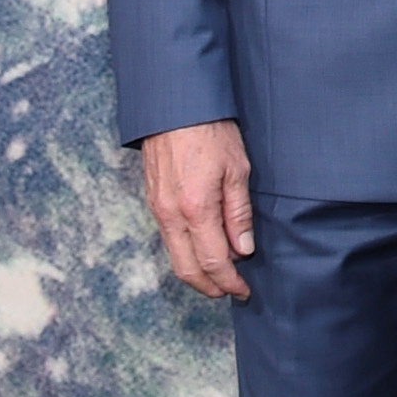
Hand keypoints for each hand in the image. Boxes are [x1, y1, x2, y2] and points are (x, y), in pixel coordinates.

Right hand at [142, 119, 259, 300]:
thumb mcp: (237, 170)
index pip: (213, 262)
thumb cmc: (210, 131)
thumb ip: (238, 213)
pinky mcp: (152, 200)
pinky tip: (203, 249)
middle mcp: (171, 215)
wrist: (174, 106)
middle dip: (210, 287)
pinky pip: (167, 239)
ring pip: (174, 256)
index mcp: (196, 209)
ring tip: (221, 275)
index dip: (230, 282)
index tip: (244, 290)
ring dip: (196, 273)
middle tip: (232, 291)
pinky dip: (185, 253)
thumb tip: (242, 250)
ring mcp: (158, 209)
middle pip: (187, 269)